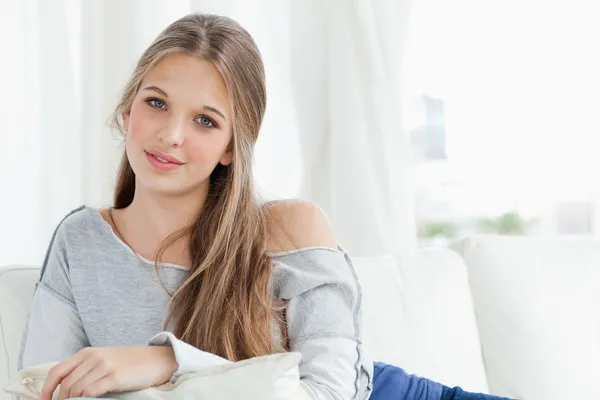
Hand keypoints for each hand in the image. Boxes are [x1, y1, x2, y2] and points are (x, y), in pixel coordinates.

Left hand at [40, 346, 177, 399]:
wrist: (156, 360)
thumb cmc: (131, 363)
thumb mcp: (105, 359)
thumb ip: (86, 369)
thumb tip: (66, 389)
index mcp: (87, 353)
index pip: (57, 372)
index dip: (46, 390)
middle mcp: (94, 357)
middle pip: (66, 384)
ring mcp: (104, 366)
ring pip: (76, 390)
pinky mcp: (115, 377)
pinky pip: (91, 393)